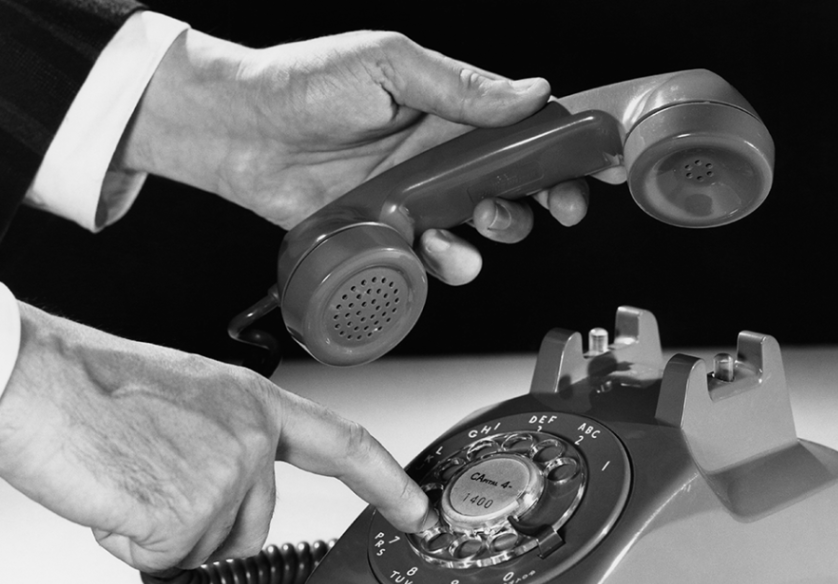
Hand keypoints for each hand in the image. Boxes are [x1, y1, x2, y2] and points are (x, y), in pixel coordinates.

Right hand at [0, 303, 434, 572]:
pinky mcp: (189, 516)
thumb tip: (226, 495)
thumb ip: (225, 442)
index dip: (386, 483)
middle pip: (254, 524)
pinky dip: (132, 542)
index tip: (416, 511)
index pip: (345, 445)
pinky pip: (168, 558)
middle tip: (151, 480)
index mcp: (253, 402)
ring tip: (129, 477)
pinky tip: (116, 494)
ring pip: (209, 545)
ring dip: (165, 528)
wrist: (37, 380)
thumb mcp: (187, 401)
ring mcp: (226, 477)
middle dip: (205, 525)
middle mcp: (251, 438)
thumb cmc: (96, 387)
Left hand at [117, 30, 588, 284]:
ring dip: (498, 235)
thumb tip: (532, 91)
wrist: (237, 128)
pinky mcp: (385, 232)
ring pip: (480, 228)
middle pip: (515, 186)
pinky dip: (445, 265)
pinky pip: (430, 259)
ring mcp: (414, 198)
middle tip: (557, 206)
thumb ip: (461, 85)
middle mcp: (438, 157)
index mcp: (449, 109)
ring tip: (485, 227)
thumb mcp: (389, 65)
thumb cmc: (304, 82)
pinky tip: (441, 255)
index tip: (601, 163)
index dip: (565, 147)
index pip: (523, 129)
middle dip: (546, 200)